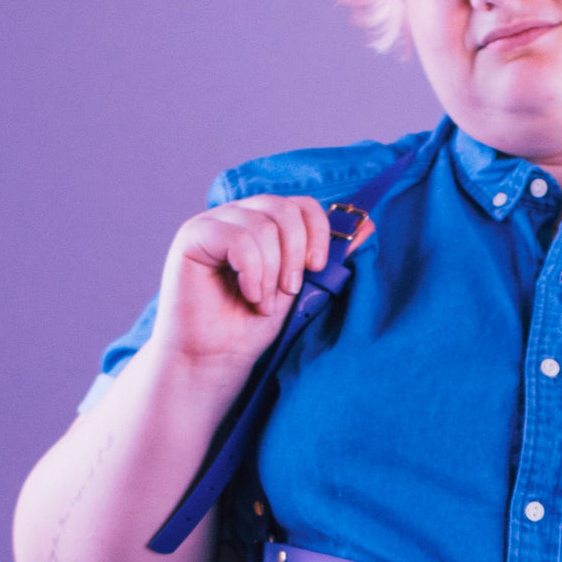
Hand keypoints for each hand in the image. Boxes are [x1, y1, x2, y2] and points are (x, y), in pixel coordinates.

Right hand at [150, 195, 372, 374]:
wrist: (219, 357)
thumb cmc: (256, 324)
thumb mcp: (304, 287)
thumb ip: (331, 255)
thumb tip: (368, 224)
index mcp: (266, 221)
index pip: (302, 204)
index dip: (318, 232)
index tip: (317, 267)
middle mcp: (239, 215)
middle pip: (284, 208)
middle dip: (295, 253)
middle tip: (290, 289)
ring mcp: (214, 222)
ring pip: (262, 226)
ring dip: (271, 271)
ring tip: (264, 300)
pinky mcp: (193, 236)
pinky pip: (238, 239)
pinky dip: (252, 272)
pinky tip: (248, 295)